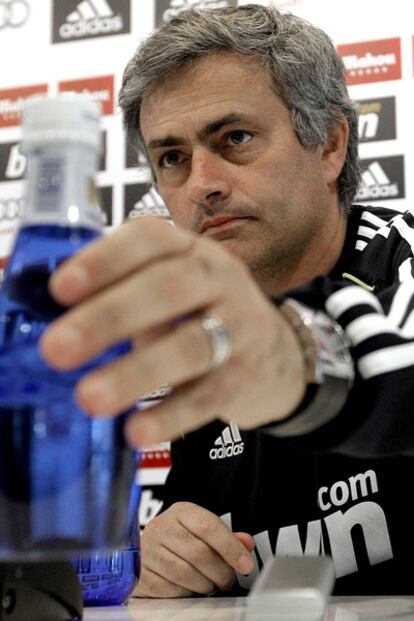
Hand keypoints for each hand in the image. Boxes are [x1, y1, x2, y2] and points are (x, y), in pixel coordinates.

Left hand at [40, 217, 304, 444]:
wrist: (277, 353)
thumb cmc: (202, 313)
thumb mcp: (168, 287)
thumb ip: (116, 291)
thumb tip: (34, 304)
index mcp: (190, 250)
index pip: (149, 239)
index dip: (105, 260)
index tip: (59, 289)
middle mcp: (219, 279)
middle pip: (169, 288)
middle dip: (110, 316)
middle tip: (57, 348)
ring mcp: (239, 326)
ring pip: (191, 345)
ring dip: (137, 372)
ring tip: (89, 398)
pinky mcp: (247, 376)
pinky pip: (209, 396)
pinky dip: (171, 416)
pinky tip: (136, 432)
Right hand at [132, 501, 254, 597]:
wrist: (147, 550)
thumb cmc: (181, 540)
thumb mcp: (203, 530)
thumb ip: (226, 537)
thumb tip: (247, 543)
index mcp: (181, 511)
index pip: (208, 526)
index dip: (230, 547)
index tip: (246, 564)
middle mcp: (161, 527)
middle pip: (199, 553)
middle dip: (220, 572)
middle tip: (228, 580)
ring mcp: (148, 551)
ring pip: (185, 574)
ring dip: (205, 585)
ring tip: (211, 585)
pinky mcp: (141, 575)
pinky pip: (170, 590)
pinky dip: (186, 594)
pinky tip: (191, 589)